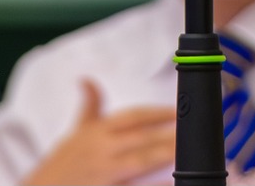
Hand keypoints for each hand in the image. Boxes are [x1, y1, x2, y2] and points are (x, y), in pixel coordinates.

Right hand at [22, 79, 174, 185]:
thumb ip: (89, 107)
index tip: (179, 110)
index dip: (157, 112)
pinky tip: (169, 183)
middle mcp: (101, 150)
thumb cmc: (62, 164)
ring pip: (139, 162)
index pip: (132, 117)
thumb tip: (87, 79)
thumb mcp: (75, 132)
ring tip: (187, 151)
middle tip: (193, 129)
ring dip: (163, 155)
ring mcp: (103, 174)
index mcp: (97, 132)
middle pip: (141, 138)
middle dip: (168, 133)